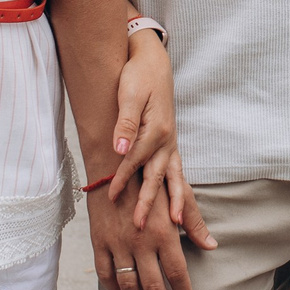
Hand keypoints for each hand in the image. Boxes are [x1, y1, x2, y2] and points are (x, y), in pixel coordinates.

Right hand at [91, 176, 213, 289]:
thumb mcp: (176, 196)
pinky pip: (106, 274)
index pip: (178, 273)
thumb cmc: (149, 179)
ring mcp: (118, 244)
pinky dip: (114, 288)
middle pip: (153, 287)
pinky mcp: (99, 242)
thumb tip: (211, 245)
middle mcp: (141, 242)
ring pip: (128, 287)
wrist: (112, 164)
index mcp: (164, 233)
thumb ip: (193, 222)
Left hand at [107, 28, 190, 230]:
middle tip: (140, 226)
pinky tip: (179, 210)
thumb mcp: (130, 94)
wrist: (154, 62)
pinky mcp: (169, 145)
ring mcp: (171, 145)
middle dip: (150, 203)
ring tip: (179, 227)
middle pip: (159, 178)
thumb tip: (120, 148)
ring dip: (176, 203)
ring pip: (175, 179)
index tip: (111, 196)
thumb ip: (126, 122)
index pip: (136, 160)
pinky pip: (177, 174)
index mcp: (157, 130)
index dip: (123, 178)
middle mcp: (167, 141)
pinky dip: (179, 192)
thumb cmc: (138, 76)